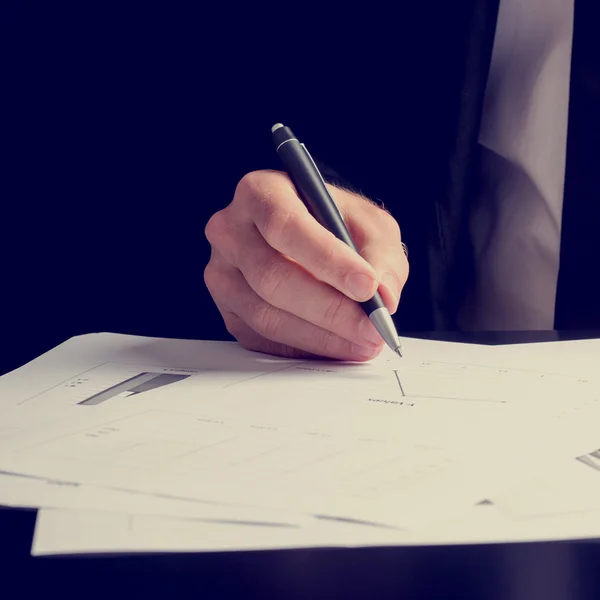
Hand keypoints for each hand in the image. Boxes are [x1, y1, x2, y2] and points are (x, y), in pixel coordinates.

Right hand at [204, 170, 408, 360]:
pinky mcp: (227, 310)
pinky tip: (336, 346)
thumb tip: (385, 297)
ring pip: (265, 315)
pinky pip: (262, 339)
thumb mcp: (368, 223)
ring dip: (320, 336)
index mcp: (260, 193)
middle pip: (272, 277)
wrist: (306, 238)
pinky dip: (304, 348)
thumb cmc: (334, 224)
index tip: (366, 287)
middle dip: (330, 309)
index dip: (326, 260)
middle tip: (371, 327)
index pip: (285, 226)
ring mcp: (222, 274)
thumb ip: (381, 254)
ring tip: (362, 342)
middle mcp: (230, 230)